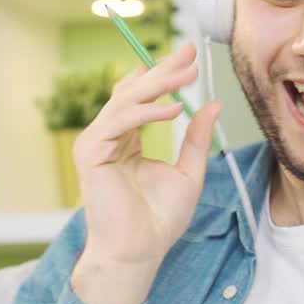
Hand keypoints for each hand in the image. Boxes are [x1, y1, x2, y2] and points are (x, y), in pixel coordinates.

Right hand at [69, 42, 222, 303]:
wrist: (139, 251)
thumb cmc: (159, 220)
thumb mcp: (189, 172)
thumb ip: (196, 138)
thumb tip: (212, 104)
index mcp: (127, 139)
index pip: (143, 96)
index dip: (165, 73)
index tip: (190, 55)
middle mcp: (109, 136)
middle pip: (133, 91)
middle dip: (163, 69)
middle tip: (189, 51)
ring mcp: (97, 143)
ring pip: (126, 100)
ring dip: (159, 85)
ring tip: (188, 74)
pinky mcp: (91, 153)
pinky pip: (120, 121)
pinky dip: (147, 112)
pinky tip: (175, 108)